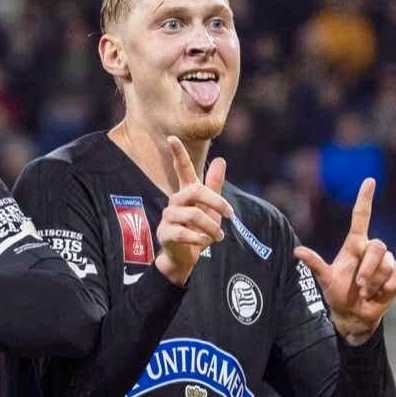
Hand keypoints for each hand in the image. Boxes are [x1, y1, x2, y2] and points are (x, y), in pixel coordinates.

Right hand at [153, 135, 232, 287]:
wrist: (184, 258)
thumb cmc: (197, 230)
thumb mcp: (210, 208)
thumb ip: (214, 185)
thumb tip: (221, 159)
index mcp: (186, 193)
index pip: (181, 169)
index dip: (177, 154)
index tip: (171, 137)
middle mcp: (175, 201)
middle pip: (195, 191)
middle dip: (216, 201)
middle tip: (230, 215)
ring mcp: (168, 217)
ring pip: (193, 214)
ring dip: (211, 226)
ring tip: (219, 236)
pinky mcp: (165, 233)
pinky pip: (183, 232)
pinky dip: (198, 237)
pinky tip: (204, 242)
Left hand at [295, 178, 395, 342]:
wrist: (354, 315)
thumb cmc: (338, 294)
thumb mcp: (325, 280)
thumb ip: (315, 264)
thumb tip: (296, 251)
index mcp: (354, 245)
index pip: (361, 216)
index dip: (365, 198)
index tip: (369, 180)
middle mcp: (371, 249)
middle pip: (378, 246)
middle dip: (369, 268)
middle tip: (359, 285)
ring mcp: (386, 261)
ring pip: (388, 264)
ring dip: (375, 282)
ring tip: (365, 292)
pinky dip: (386, 289)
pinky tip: (378, 293)